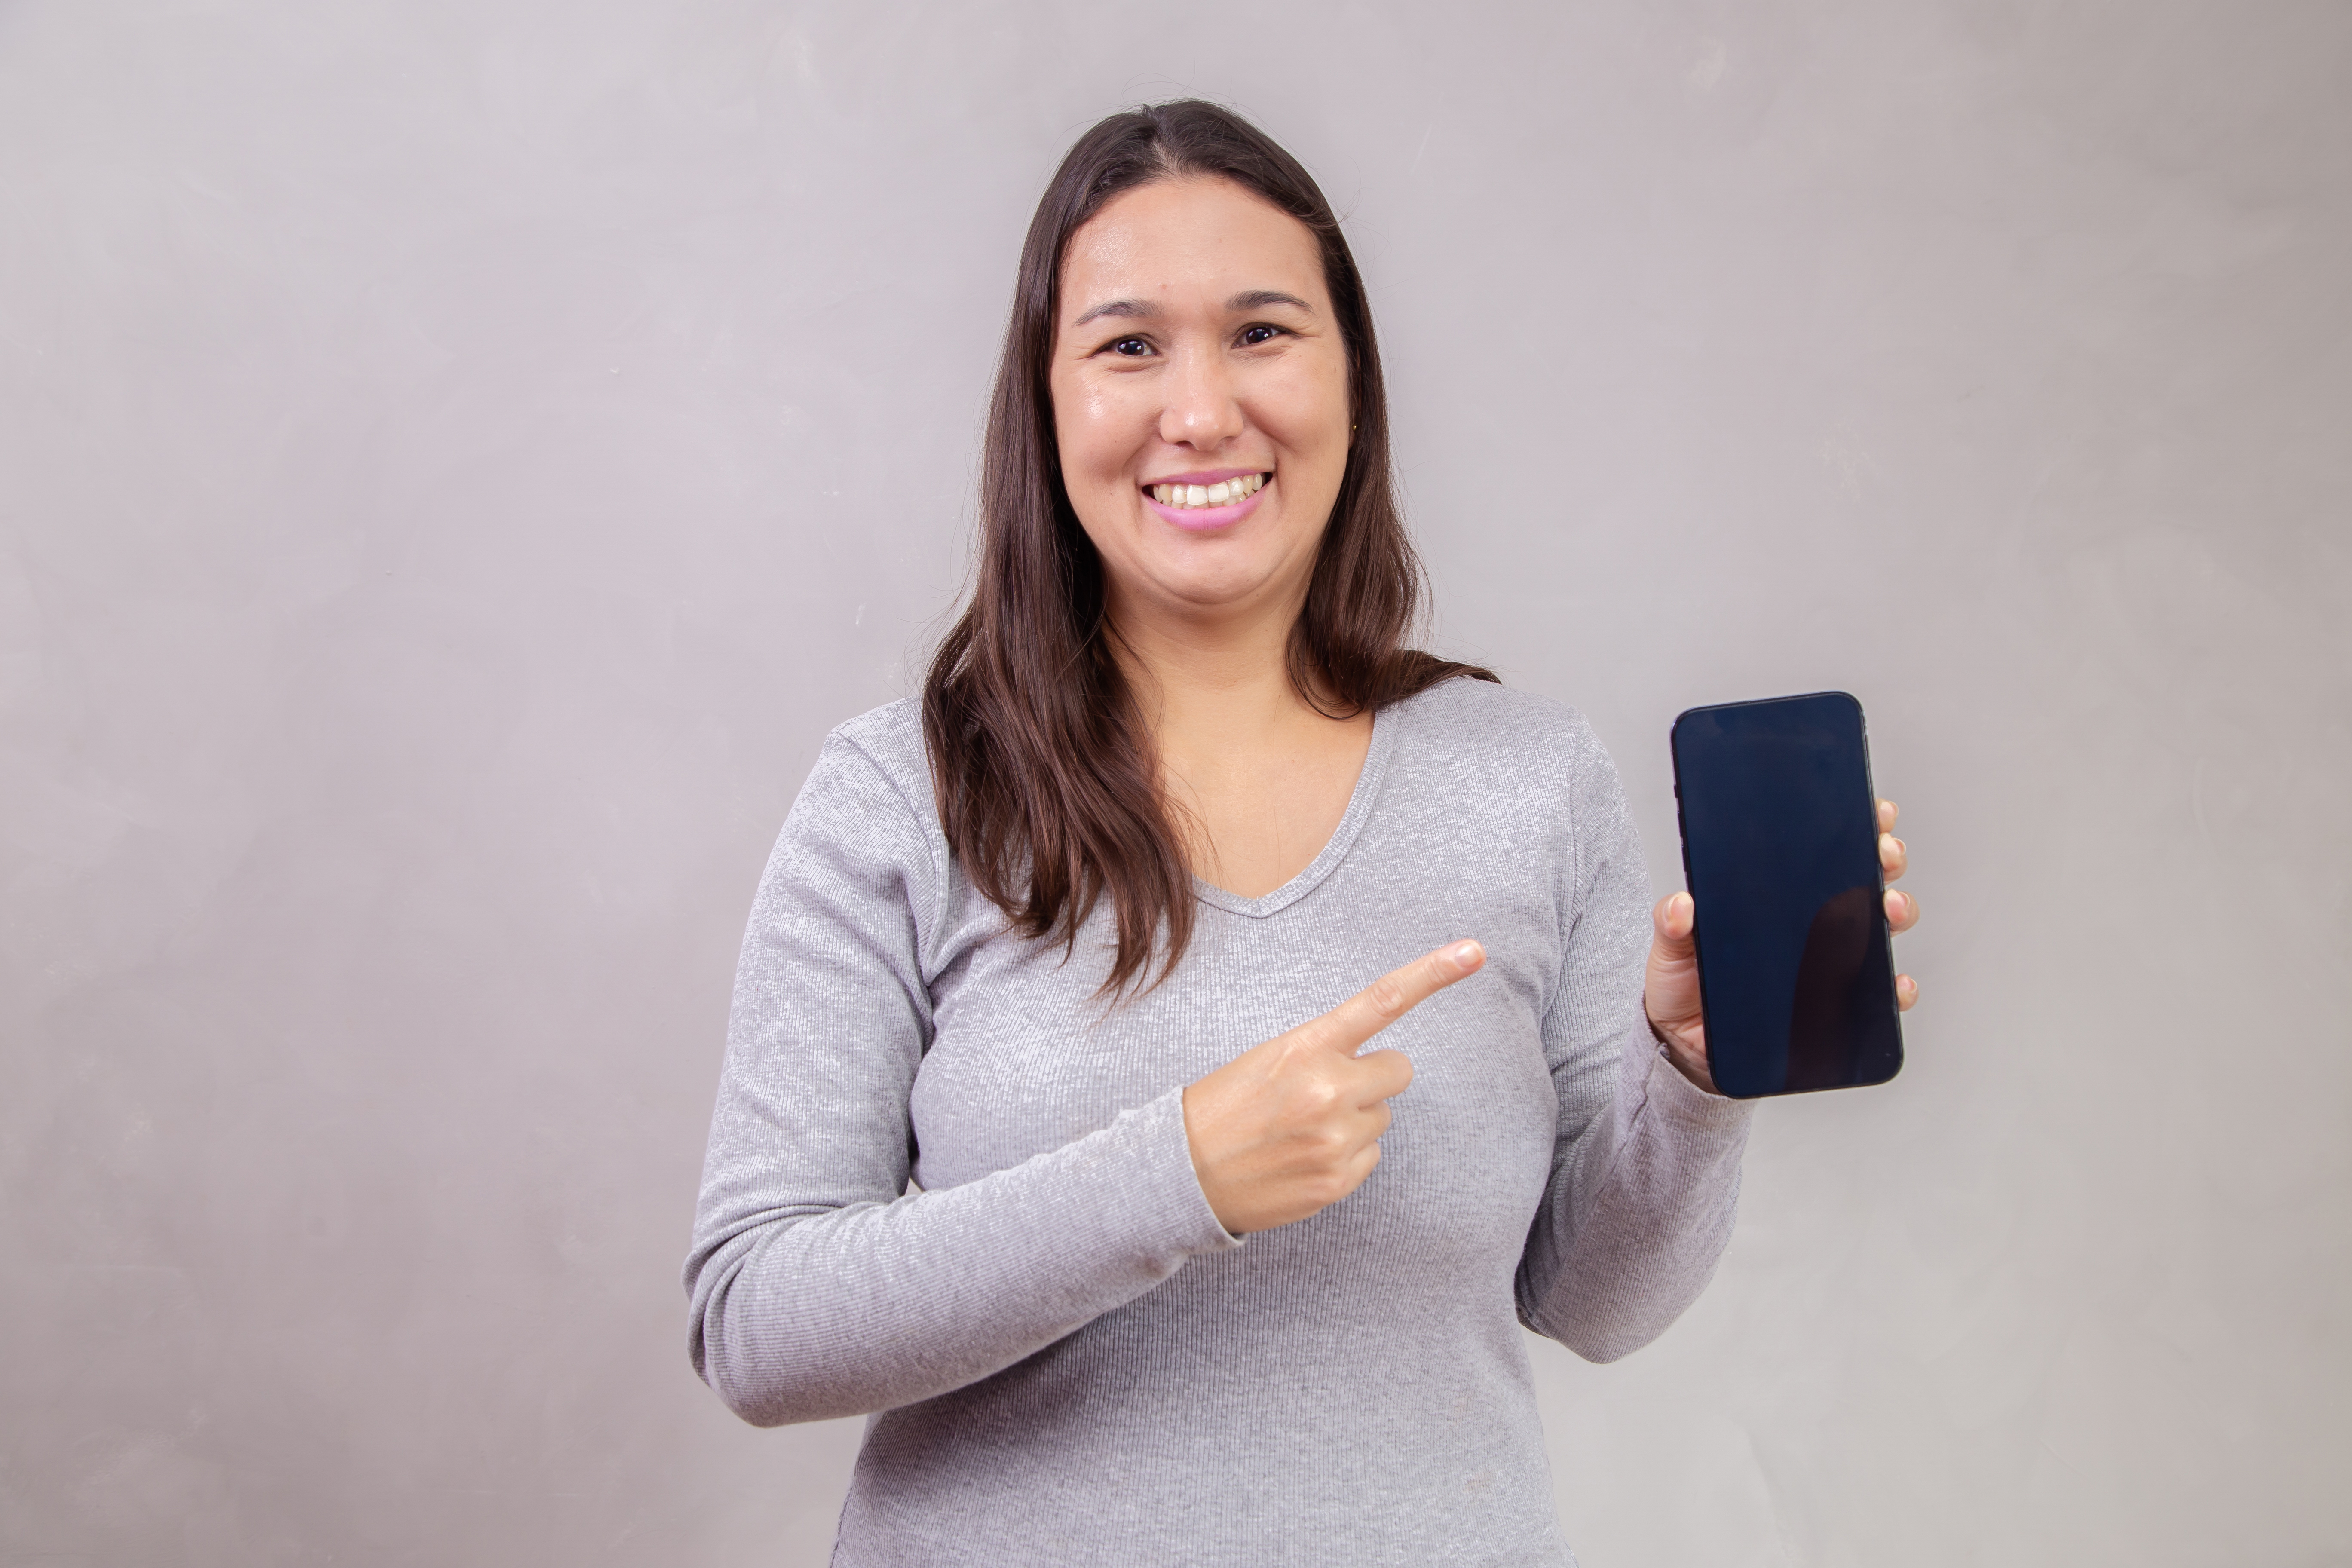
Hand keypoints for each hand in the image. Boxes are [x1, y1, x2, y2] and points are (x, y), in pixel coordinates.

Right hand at [1182, 941, 1485, 1233]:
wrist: (1183, 1173)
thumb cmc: (1227, 1107)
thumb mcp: (1269, 1060)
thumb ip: (1325, 1054)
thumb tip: (1377, 1070)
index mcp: (1307, 1047)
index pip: (1381, 1001)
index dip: (1433, 974)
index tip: (1476, 951)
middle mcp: (1329, 1089)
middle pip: (1398, 1070)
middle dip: (1372, 1078)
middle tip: (1324, 1091)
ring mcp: (1336, 1138)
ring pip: (1382, 1117)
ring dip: (1353, 1120)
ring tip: (1301, 1129)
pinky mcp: (1337, 1180)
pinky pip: (1369, 1158)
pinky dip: (1344, 1157)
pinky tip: (1304, 1157)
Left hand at [1646, 797, 1921, 1092]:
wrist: (1688, 1046)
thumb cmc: (1684, 987)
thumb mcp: (1671, 949)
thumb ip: (1673, 925)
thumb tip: (1682, 906)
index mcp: (1776, 898)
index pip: (1821, 853)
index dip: (1854, 828)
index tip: (1873, 813)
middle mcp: (1810, 923)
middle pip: (1863, 879)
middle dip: (1885, 859)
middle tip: (1883, 855)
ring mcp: (1828, 960)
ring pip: (1880, 927)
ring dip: (1898, 911)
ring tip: (1889, 908)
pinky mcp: (1835, 1003)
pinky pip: (1877, 994)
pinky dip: (1894, 987)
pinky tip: (1893, 981)